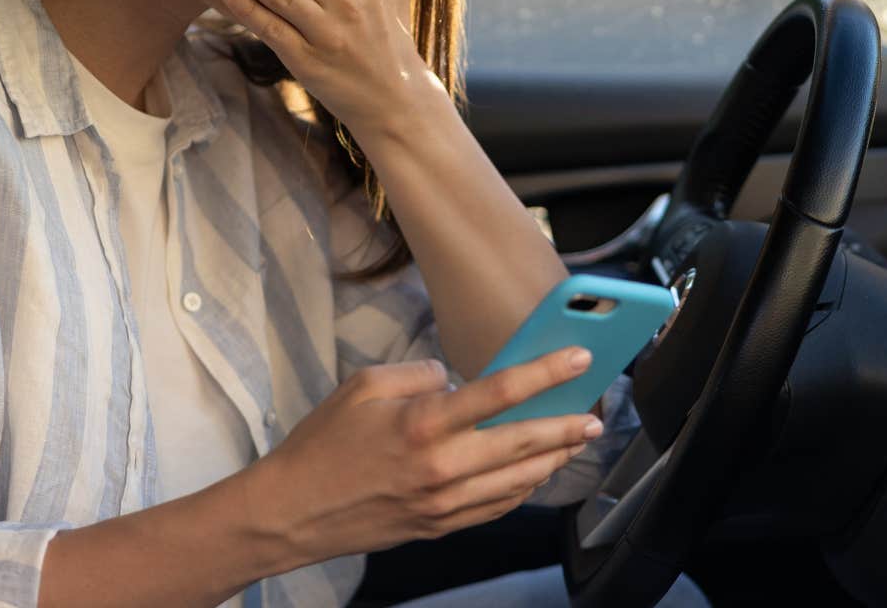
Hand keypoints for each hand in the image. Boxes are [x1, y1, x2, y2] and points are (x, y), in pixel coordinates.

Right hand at [238, 348, 604, 563]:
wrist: (292, 511)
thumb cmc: (323, 444)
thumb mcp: (364, 386)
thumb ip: (419, 375)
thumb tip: (456, 381)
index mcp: (422, 423)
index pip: (499, 393)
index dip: (545, 373)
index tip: (578, 359)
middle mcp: (441, 466)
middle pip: (522, 443)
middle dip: (565, 426)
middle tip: (595, 415)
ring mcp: (442, 503)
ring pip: (517, 481)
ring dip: (552, 459)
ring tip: (575, 441)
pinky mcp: (439, 526)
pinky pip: (495, 508)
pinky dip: (522, 490)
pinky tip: (534, 474)